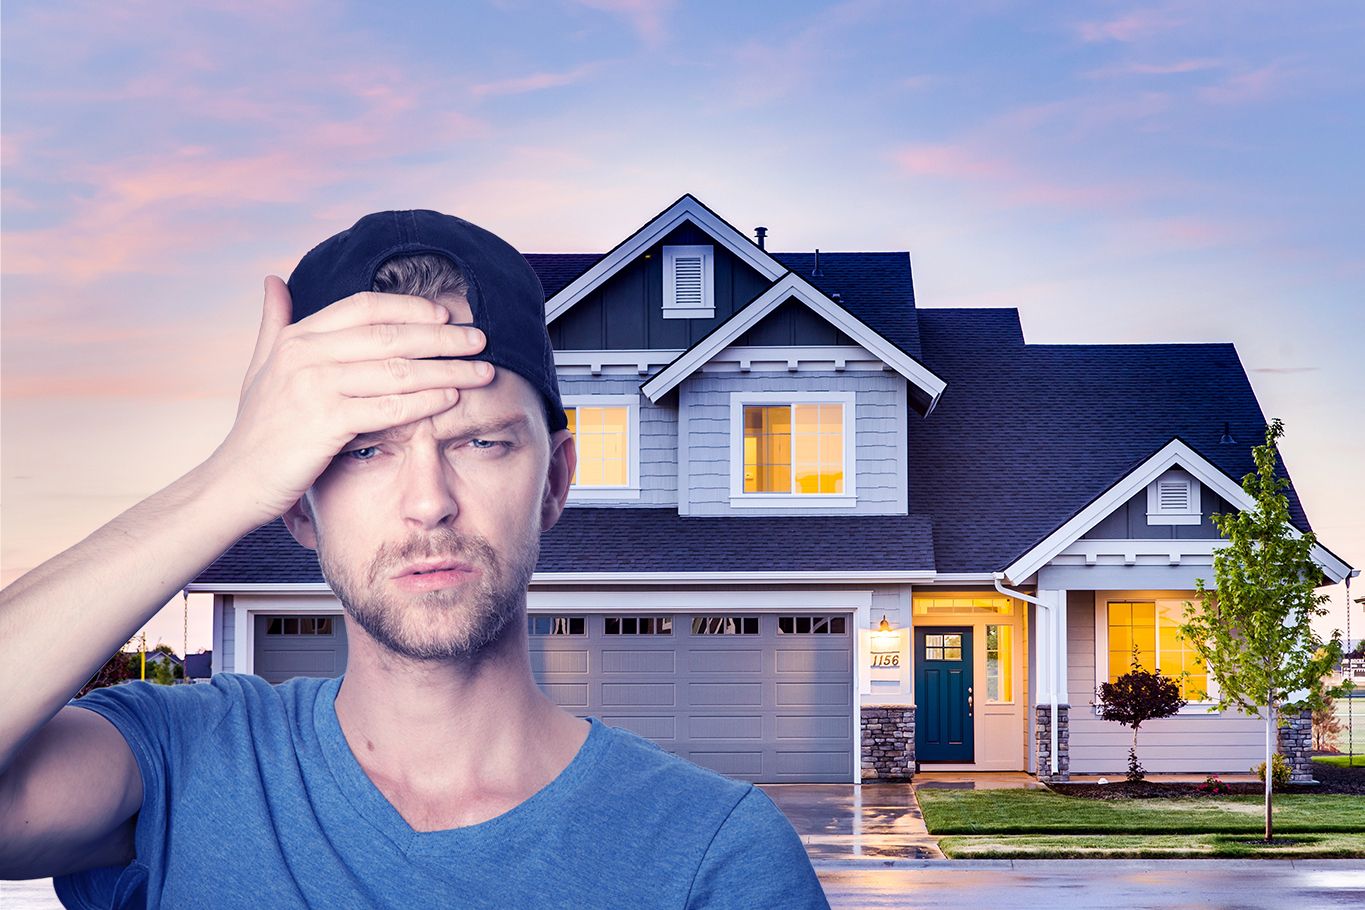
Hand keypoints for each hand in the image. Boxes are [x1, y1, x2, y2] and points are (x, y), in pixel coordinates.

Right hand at [213, 276, 491, 522]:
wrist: (236, 482)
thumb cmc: (258, 428)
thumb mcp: (261, 368)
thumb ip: (273, 323)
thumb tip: (274, 280)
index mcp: (296, 337)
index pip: (365, 307)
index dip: (410, 308)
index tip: (447, 314)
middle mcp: (304, 354)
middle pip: (390, 335)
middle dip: (442, 337)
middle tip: (479, 339)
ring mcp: (313, 387)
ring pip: (397, 370)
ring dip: (446, 369)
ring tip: (480, 371)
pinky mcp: (324, 422)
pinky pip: (388, 407)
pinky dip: (424, 401)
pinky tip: (451, 399)